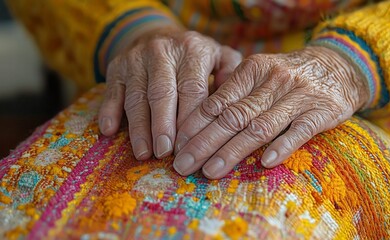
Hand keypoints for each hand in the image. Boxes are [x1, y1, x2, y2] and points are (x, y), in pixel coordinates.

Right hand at [98, 27, 241, 159]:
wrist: (158, 35)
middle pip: (161, 93)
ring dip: (138, 127)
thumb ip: (231, 74)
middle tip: (165, 153)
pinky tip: (109, 131)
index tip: (190, 145)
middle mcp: (162, 51)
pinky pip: (111, 91)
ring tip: (144, 153)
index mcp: (192, 50)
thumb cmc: (194, 56)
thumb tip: (233, 101)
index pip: (192, 88)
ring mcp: (135, 59)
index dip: (190, 119)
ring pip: (136, 96)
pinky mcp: (116, 67)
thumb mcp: (219, 55)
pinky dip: (109, 111)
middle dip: (163, 126)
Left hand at [173, 46, 368, 178]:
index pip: (217, 101)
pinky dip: (281, 146)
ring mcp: (298, 96)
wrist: (337, 65)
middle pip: (233, 116)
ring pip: (260, 126)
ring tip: (210, 171)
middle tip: (183, 165)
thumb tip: (197, 119)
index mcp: (252, 69)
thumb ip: (234, 92)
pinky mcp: (322, 111)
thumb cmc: (288, 75)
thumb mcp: (260, 73)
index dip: (194, 125)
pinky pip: (300, 131)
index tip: (176, 146)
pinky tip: (264, 163)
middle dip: (204, 143)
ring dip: (233, 151)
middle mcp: (273, 81)